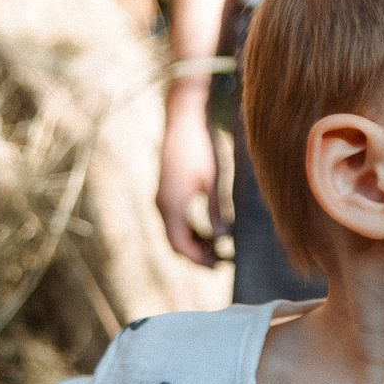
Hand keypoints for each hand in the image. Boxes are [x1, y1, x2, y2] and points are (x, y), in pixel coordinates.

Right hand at [156, 93, 222, 266]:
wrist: (183, 119)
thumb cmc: (200, 147)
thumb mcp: (212, 181)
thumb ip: (215, 212)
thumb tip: (220, 237)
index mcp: (171, 206)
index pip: (181, 245)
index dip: (200, 259)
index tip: (220, 265)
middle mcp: (162, 205)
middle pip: (176, 242)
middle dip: (198, 254)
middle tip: (222, 262)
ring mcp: (162, 198)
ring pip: (175, 232)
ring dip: (195, 242)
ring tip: (219, 248)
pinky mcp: (167, 191)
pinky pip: (176, 219)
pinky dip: (191, 228)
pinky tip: (210, 230)